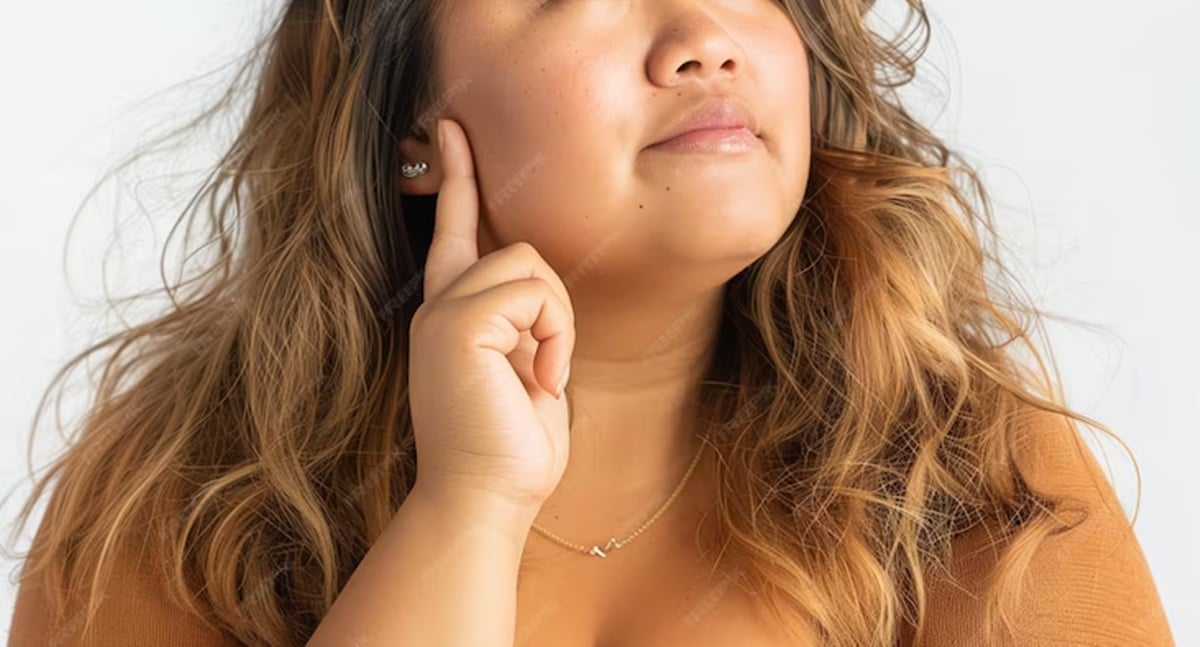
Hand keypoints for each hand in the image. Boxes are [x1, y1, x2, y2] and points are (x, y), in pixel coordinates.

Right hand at [407, 117, 575, 511]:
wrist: (484, 498)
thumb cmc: (512, 449)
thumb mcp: (526, 372)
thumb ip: (525, 324)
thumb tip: (540, 293)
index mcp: (453, 315)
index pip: (454, 231)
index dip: (455, 179)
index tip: (451, 129)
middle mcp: (439, 305)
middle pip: (517, 248)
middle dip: (553, 310)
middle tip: (544, 374)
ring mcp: (442, 310)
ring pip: (530, 265)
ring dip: (556, 328)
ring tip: (540, 380)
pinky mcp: (455, 321)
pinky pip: (535, 294)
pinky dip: (553, 340)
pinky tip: (537, 383)